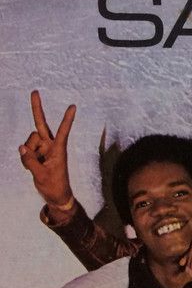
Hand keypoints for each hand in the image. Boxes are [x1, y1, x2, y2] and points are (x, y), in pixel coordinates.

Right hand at [19, 91, 76, 209]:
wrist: (56, 196)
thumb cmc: (54, 186)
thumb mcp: (41, 176)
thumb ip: (30, 161)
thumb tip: (21, 147)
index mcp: (59, 150)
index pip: (63, 131)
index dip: (67, 119)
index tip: (73, 106)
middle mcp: (51, 146)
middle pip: (41, 125)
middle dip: (37, 108)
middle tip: (35, 91)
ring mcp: (42, 149)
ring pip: (28, 142)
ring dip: (28, 154)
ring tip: (37, 167)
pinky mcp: (36, 153)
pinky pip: (25, 151)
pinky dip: (25, 160)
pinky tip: (33, 168)